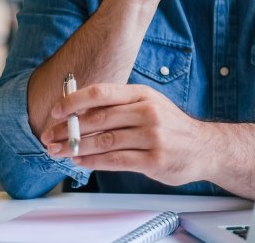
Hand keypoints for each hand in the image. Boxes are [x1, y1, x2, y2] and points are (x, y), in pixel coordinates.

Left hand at [41, 83, 208, 187]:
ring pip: (104, 141)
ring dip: (76, 148)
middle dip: (68, 129)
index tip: (55, 111)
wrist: (205, 147)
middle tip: (49, 137)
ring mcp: (152, 136)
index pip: (101, 93)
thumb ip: (119, 107)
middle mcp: (148, 112)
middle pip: (98, 118)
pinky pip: (115, 161)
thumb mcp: (149, 105)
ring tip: (60, 152)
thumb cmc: (171, 126)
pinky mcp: (154, 160)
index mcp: (143, 95)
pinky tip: (81, 162)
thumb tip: (79, 112)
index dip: (74, 101)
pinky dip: (93, 162)